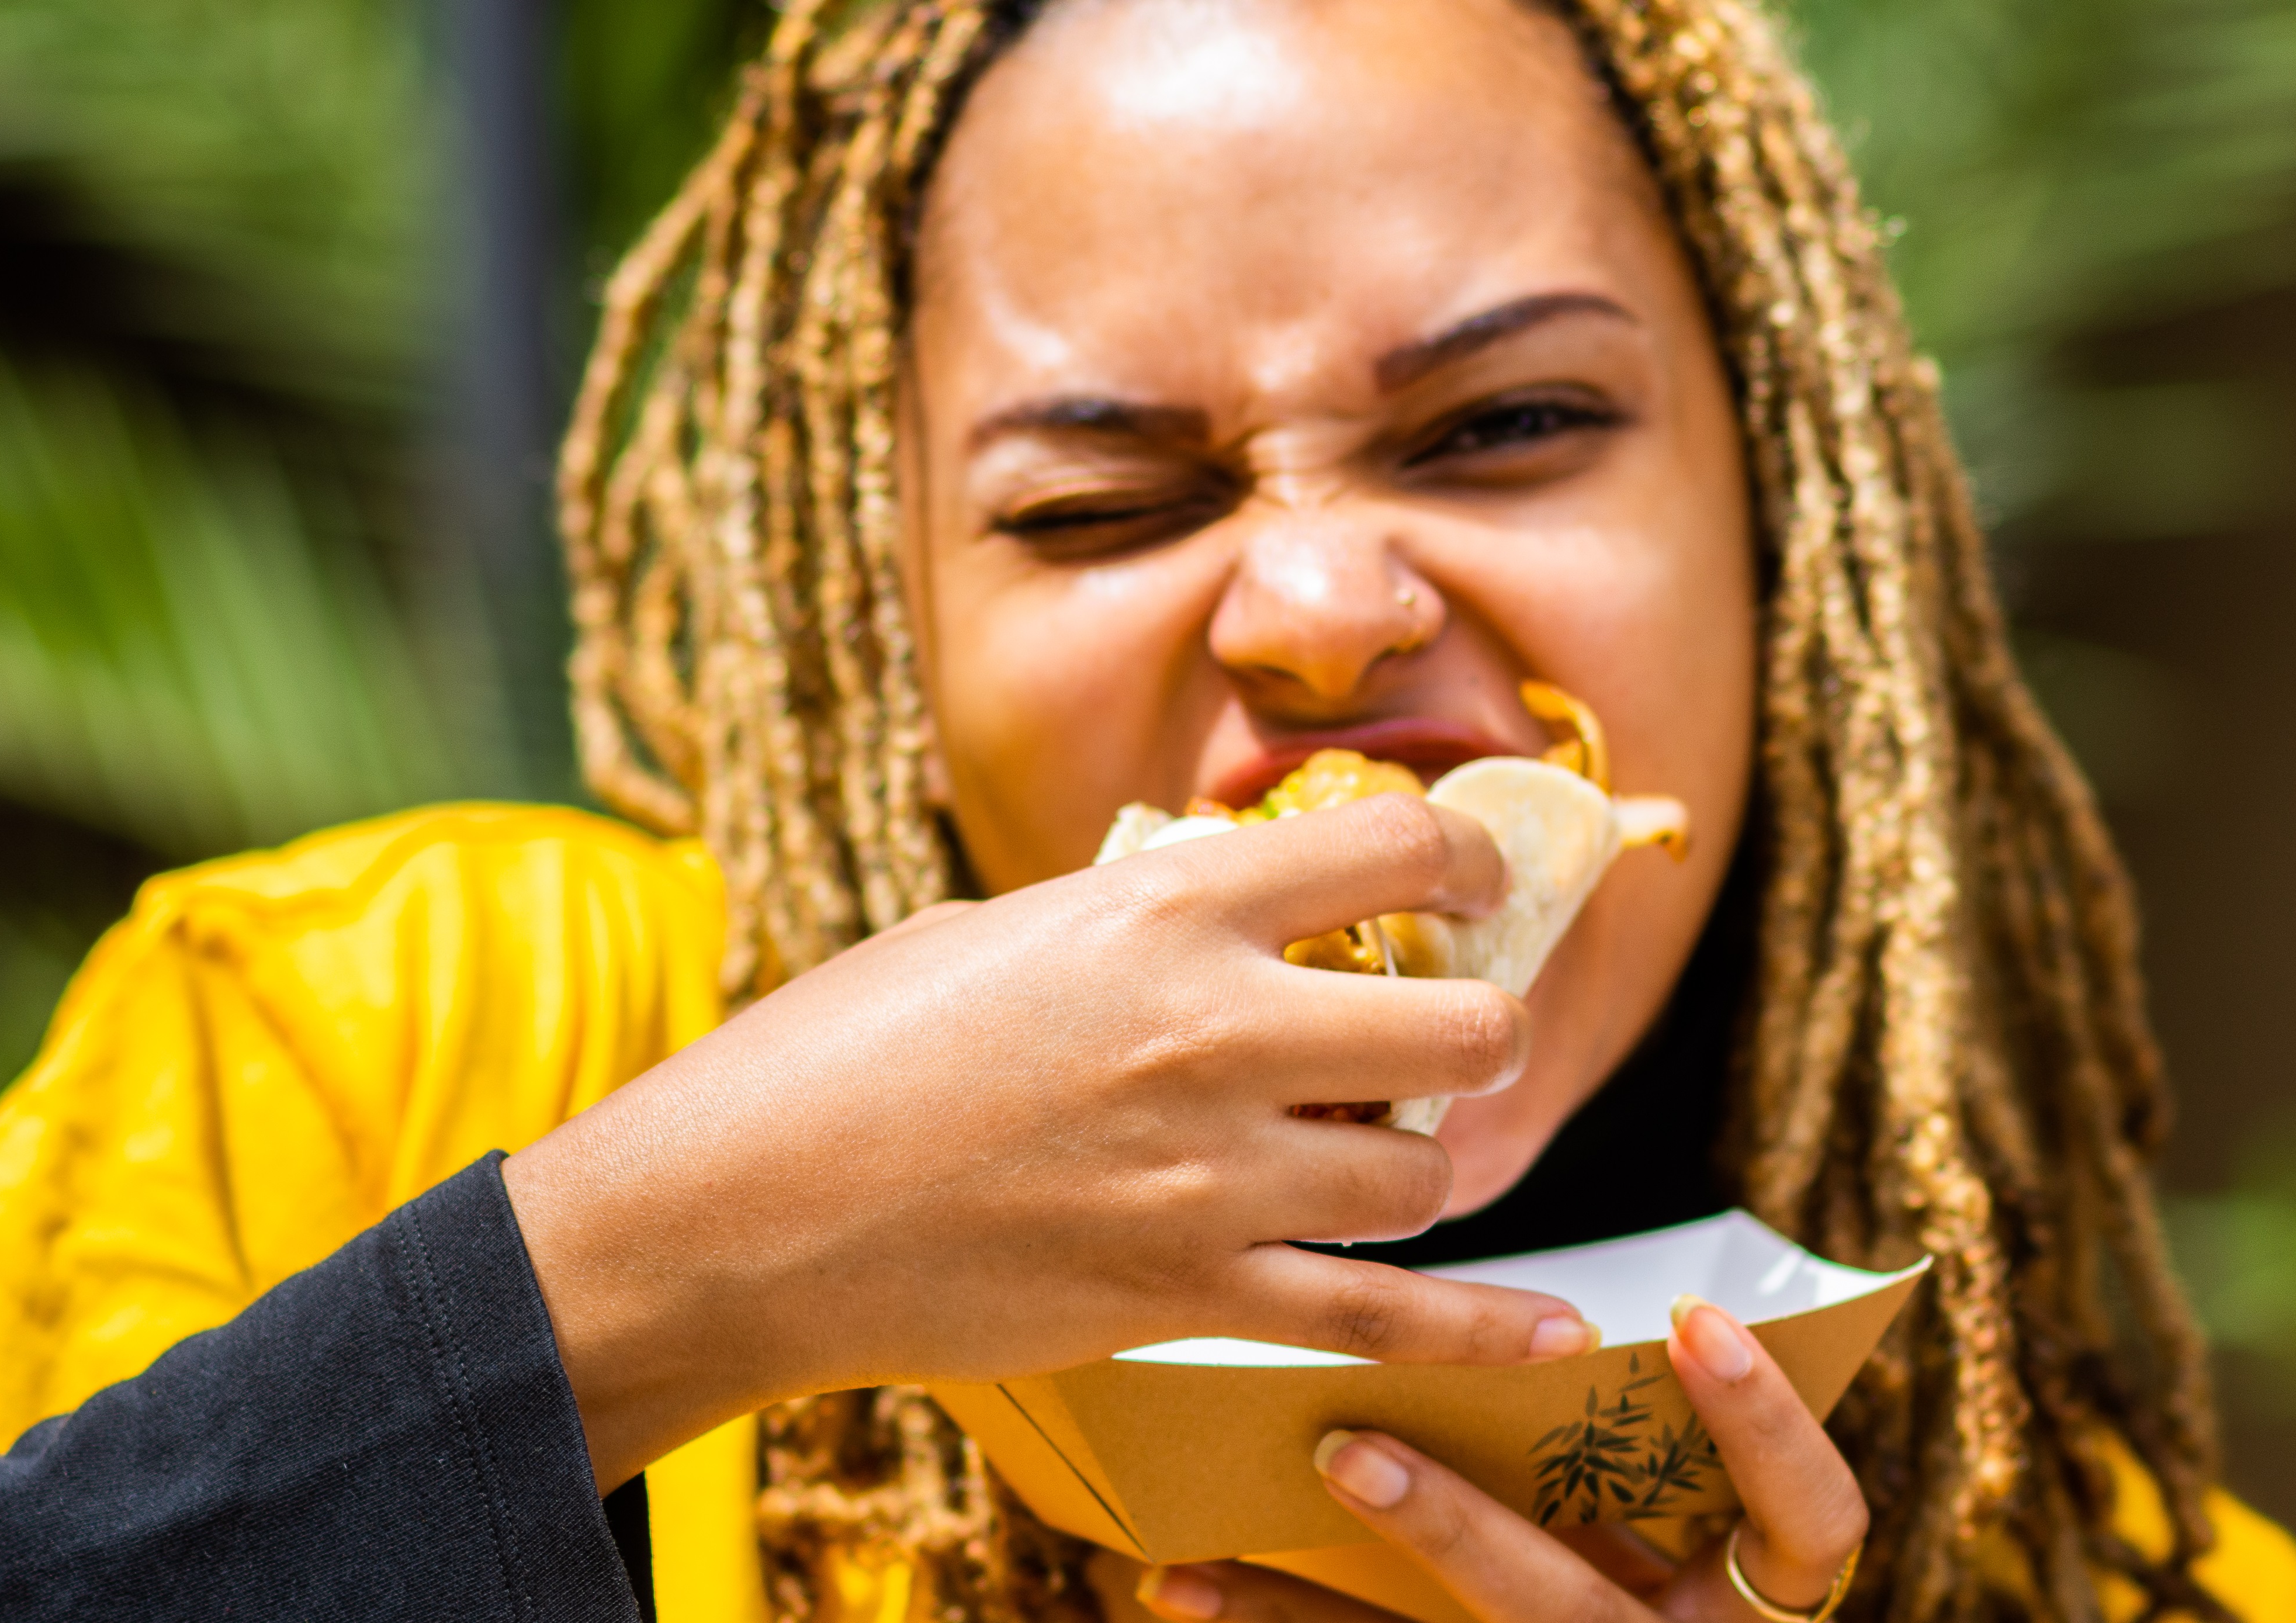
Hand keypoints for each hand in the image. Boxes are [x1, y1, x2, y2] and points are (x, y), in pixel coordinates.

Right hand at [501, 795, 1597, 1490]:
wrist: (739, 1211)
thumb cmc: (844, 1049)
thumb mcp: (998, 930)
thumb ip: (1134, 924)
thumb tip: (1227, 922)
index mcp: (1164, 908)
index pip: (1394, 849)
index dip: (1468, 859)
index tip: (1474, 882)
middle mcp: (1215, 1032)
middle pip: (1464, 1029)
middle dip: (1481, 1029)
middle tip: (1449, 1036)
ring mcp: (1209, 1177)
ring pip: (1424, 1177)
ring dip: (1423, 1166)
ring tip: (1375, 1159)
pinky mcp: (1184, 1297)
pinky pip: (1384, 1320)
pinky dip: (1484, 1331)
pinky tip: (1556, 1335)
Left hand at [1112, 1299, 1866, 1622]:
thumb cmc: (1637, 1532)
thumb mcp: (1658, 1495)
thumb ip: (1625, 1430)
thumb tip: (1548, 1303)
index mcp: (1745, 1591)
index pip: (1816, 1524)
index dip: (1767, 1428)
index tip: (1691, 1316)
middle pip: (1576, 1618)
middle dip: (1459, 1536)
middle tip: (1351, 1448)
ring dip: (1312, 1607)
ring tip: (1203, 1556)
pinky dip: (1269, 1622)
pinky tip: (1180, 1587)